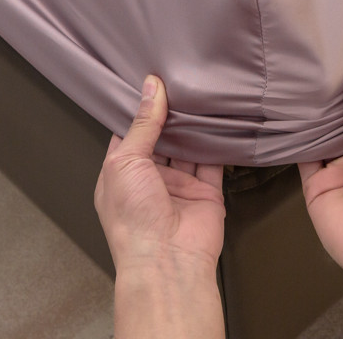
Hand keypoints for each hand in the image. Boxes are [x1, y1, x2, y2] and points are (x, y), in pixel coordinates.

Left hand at [95, 75, 225, 274]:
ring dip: (194, 126)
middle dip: (170, 113)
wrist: (167, 262)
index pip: (130, 132)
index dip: (139, 108)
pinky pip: (213, 161)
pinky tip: (221, 119)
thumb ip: (143, 124)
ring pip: (188, 146)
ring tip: (201, 94)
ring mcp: (179, 185)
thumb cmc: (133, 220)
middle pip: (162, 137)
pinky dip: (218, 142)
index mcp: (121, 173)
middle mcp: (150, 178)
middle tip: (181, 80)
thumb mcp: (126, 162)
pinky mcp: (206, 191)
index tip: (150, 79)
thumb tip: (151, 87)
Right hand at [300, 60, 342, 338]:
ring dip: (312, 115)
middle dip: (332, 99)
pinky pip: (302, 156)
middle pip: (341, 120)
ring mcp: (338, 170)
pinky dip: (294, 139)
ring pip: (320, 135)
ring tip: (300, 83)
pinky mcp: (316, 185)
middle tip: (316, 67)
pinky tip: (288, 116)